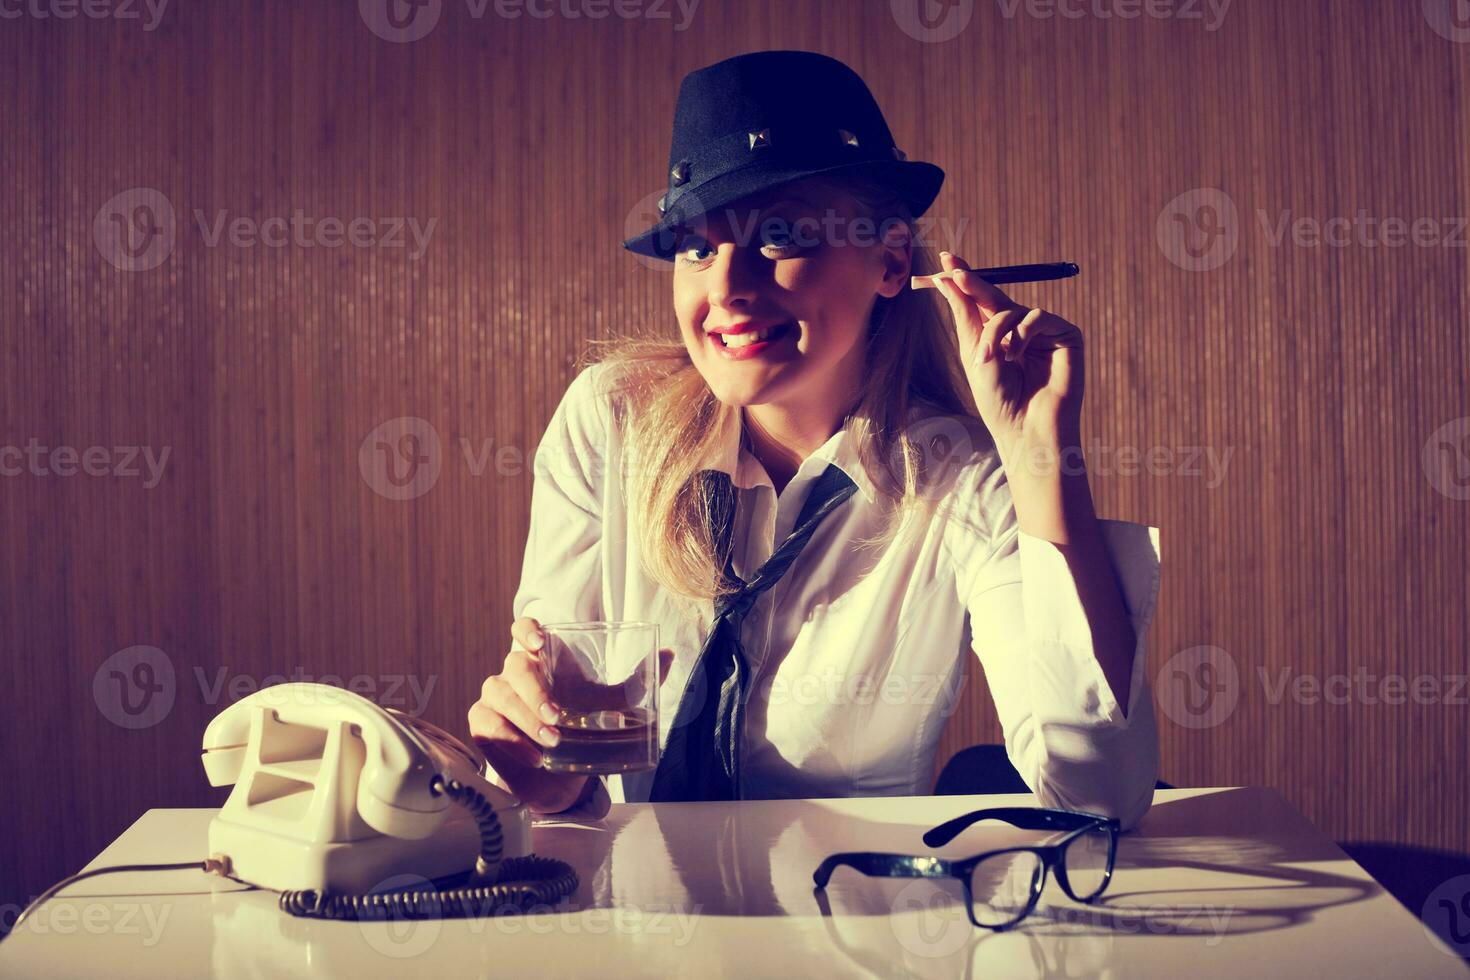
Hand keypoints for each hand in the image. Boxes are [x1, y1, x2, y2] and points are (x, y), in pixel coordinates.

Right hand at [467, 616, 672, 813]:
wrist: (560, 777)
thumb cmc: (580, 727)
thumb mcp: (607, 705)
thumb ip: (635, 683)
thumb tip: (669, 654)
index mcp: (541, 658)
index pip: (523, 629)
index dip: (527, 631)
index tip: (540, 643)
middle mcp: (514, 673)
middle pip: (514, 666)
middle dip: (535, 691)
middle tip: (558, 716)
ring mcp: (495, 697)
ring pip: (500, 696)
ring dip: (526, 718)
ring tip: (554, 741)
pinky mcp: (483, 724)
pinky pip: (490, 726)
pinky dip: (512, 741)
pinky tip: (535, 758)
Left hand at [931, 251, 1084, 465]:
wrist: (1025, 428)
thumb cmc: (998, 400)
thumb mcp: (975, 353)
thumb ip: (966, 315)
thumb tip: (948, 279)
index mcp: (996, 337)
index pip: (979, 301)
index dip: (964, 280)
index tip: (946, 259)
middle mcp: (1019, 331)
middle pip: (994, 296)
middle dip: (972, 283)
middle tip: (954, 271)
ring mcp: (1043, 333)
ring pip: (1013, 309)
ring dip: (997, 331)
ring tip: (992, 358)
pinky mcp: (1065, 336)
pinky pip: (1038, 316)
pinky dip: (1023, 333)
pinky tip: (1018, 356)